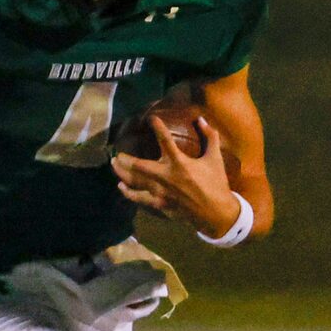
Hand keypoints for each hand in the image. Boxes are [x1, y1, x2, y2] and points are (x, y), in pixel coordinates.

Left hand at [110, 111, 233, 230]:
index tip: (151, 118)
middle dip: (125, 159)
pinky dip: (128, 192)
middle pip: (138, 165)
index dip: (158, 128)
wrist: (216, 212)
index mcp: (180, 163)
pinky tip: (121, 186)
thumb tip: (201, 119)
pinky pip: (138, 197)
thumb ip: (210, 137)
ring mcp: (160, 191)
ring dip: (122, 172)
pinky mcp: (158, 203)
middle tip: (117, 154)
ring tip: (114, 164)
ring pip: (134, 181)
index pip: (166, 140)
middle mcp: (166, 176)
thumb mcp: (215, 158)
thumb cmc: (216, 183)